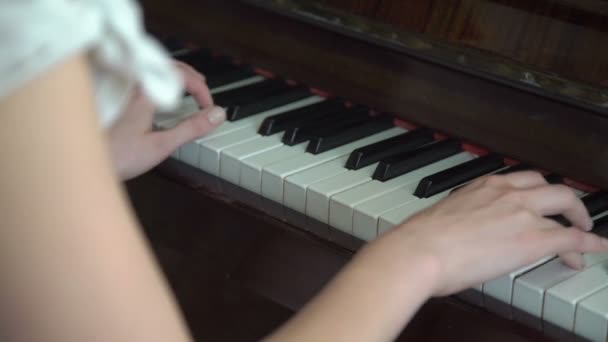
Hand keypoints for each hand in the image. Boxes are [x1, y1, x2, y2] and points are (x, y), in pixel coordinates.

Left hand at [106, 61, 225, 179]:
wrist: (79, 162)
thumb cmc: (115, 156)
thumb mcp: (160, 145)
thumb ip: (191, 129)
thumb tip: (216, 115)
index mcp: (144, 91)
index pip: (181, 75)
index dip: (201, 89)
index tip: (208, 107)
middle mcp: (130, 84)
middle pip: (167, 65)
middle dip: (190, 77)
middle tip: (203, 93)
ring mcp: (119, 88)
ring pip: (152, 69)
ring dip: (174, 77)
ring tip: (186, 90)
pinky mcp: (111, 96)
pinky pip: (139, 77)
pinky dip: (157, 82)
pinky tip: (159, 97)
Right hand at [377, 171, 607, 296]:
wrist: (422, 250)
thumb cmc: (422, 239)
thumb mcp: (445, 217)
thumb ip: (463, 219)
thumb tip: (463, 233)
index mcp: (483, 185)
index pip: (521, 181)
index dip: (536, 193)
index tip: (538, 203)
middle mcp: (506, 192)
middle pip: (550, 186)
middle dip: (566, 200)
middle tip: (571, 213)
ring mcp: (522, 212)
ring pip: (566, 204)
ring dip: (579, 218)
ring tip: (584, 233)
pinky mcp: (533, 238)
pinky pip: (573, 237)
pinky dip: (589, 243)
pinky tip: (596, 248)